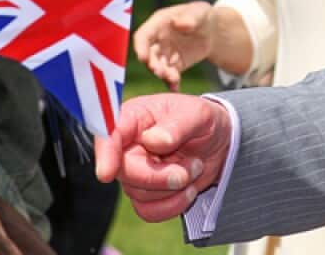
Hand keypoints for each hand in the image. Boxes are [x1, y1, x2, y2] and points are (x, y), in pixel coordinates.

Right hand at [94, 94, 232, 221]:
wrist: (218, 143)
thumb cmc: (201, 120)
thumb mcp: (197, 114)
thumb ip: (176, 125)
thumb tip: (153, 141)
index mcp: (132, 118)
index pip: (108, 133)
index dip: (105, 153)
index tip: (107, 173)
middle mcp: (126, 145)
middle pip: (123, 171)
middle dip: (159, 176)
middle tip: (192, 168)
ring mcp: (133, 171)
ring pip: (138, 193)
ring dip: (173, 188)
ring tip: (196, 167)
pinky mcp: (144, 193)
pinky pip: (148, 211)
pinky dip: (172, 206)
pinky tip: (189, 190)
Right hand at [134, 1, 215, 90]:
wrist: (211, 31)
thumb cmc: (201, 16)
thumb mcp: (200, 12)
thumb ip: (190, 17)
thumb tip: (178, 23)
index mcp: (158, 24)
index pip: (143, 36)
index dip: (140, 46)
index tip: (142, 58)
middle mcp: (157, 40)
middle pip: (148, 55)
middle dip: (152, 65)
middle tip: (161, 73)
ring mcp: (164, 54)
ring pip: (158, 67)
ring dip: (163, 75)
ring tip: (174, 79)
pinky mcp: (174, 66)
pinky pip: (170, 75)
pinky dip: (172, 83)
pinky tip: (176, 87)